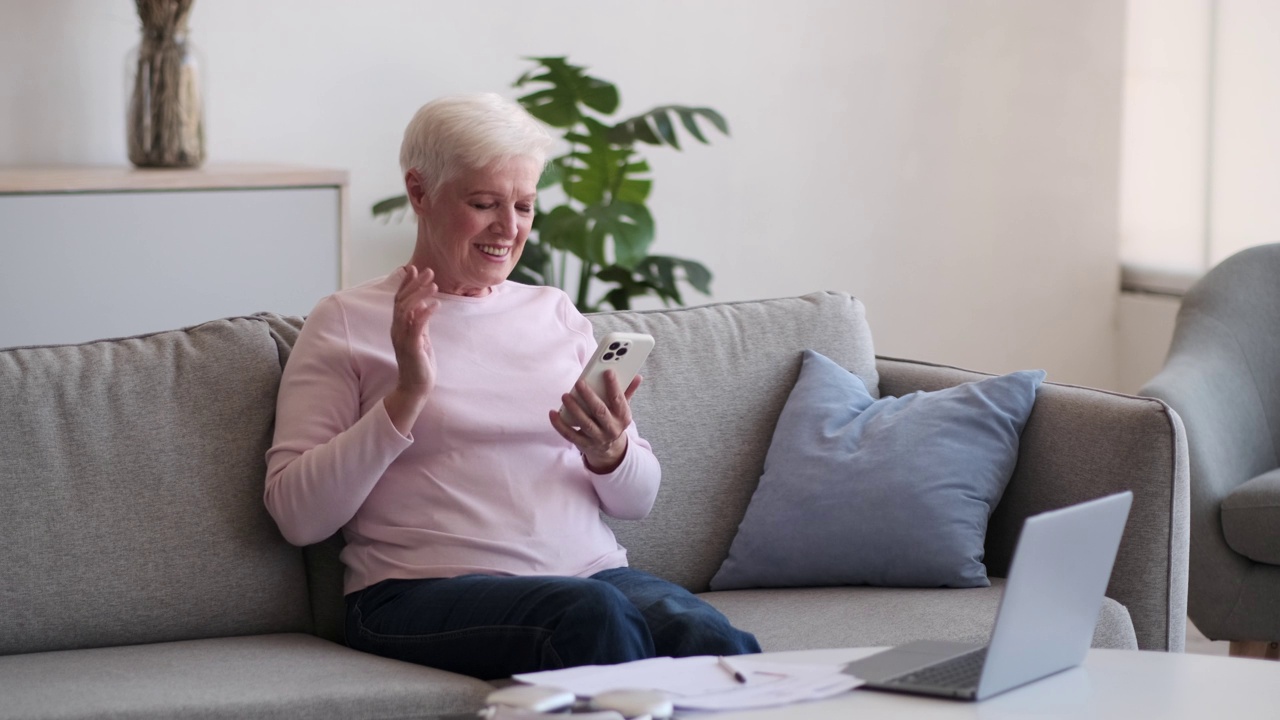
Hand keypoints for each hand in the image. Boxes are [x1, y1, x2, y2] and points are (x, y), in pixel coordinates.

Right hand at [385, 265, 439, 433]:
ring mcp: (402, 339)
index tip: (414, 268)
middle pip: (402, 301)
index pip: (399, 299)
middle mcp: (397, 330)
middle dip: (415, 284)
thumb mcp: (420, 336)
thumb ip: (420, 320)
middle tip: (429, 272)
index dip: (406, 283)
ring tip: (435, 285)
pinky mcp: (411, 348)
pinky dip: (424, 314)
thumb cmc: (419, 361)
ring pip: (406, 311)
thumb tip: (424, 303)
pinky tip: (436, 304)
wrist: (416, 386)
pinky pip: (416, 327)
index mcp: (398, 326)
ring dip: (420, 295)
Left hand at [551, 370, 642, 472]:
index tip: (607, 372)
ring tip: (565, 396)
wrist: (610, 450)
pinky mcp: (584, 444)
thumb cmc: (614, 421)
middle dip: (589, 396)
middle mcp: (611, 428)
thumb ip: (628, 392)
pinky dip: (560, 425)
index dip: (614, 386)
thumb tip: (637, 376)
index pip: (619, 400)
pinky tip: (552, 413)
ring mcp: (597, 438)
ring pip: (585, 423)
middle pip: (600, 411)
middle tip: (579, 383)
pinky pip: (570, 435)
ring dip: (574, 409)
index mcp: (623, 417)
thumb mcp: (623, 409)